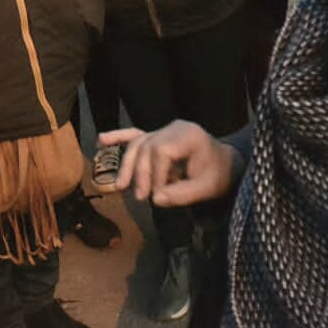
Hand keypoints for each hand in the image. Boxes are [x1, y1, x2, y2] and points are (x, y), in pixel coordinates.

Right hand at [101, 122, 241, 207]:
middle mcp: (174, 128)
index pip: (162, 151)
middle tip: (141, 198)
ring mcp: (164, 130)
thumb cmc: (219, 175)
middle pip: (147, 146)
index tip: (158, 196)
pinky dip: (119, 137)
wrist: (226, 165)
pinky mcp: (157, 137)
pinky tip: (101, 139)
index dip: (156, 175)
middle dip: (140, 173)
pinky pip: (136, 135)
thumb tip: (156, 199)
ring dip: (127, 164)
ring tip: (121, 187)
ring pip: (138, 143)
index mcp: (189, 135)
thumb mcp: (207, 188)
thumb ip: (183, 194)